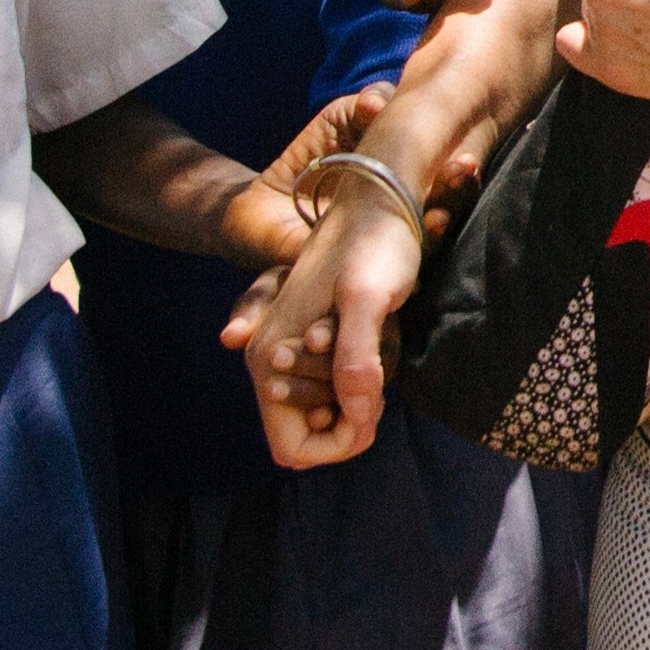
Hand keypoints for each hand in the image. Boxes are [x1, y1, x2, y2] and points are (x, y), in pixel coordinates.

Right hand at [223, 169, 422, 467]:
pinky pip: (333, 386)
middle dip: (351, 417)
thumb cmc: (375, 243)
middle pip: (309, 435)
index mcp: (270, 358)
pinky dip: (358, 377)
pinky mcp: (310, 338)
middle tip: (378, 369)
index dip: (340, 442)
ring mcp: (288, 348)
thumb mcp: (368, 298)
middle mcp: (269, 359)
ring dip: (357, 394)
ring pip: (324, 411)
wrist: (379, 199)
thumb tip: (358, 418)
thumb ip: (357, 359)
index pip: (293, 451)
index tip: (374, 406)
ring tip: (376, 347)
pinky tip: (375, 343)